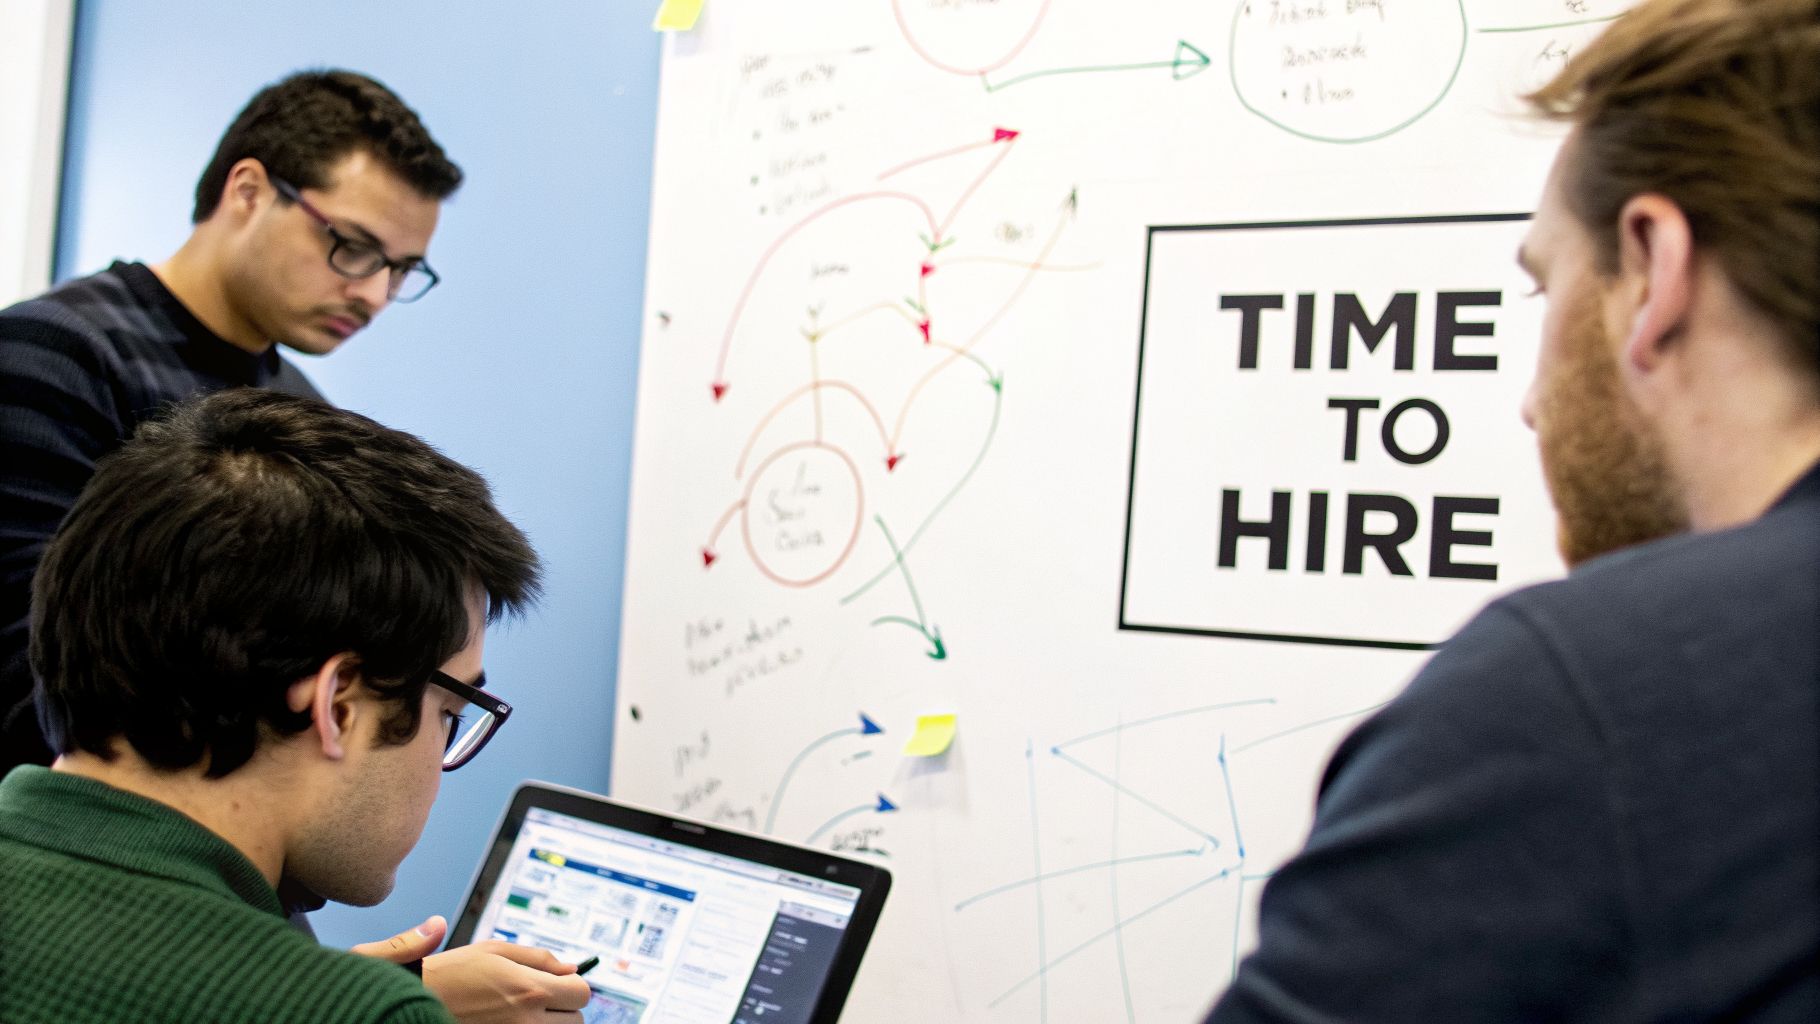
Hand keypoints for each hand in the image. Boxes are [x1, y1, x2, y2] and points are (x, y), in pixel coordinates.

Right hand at [352, 916, 592, 1023]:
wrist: (412, 1003)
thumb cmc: (451, 973)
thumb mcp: (493, 951)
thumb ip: (538, 957)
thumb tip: (571, 966)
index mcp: (527, 988)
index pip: (581, 993)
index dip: (573, 986)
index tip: (559, 984)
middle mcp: (526, 1019)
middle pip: (577, 1020)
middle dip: (563, 1008)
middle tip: (538, 1000)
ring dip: (550, 1023)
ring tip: (523, 1012)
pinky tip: (510, 1022)